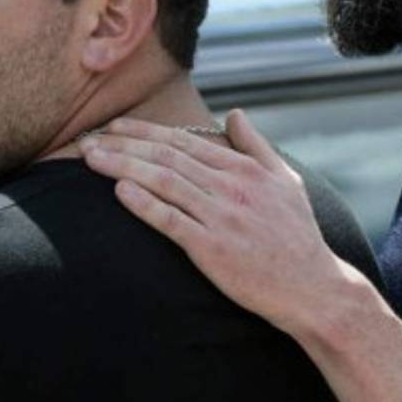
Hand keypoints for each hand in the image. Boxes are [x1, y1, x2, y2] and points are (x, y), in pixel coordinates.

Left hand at [78, 110, 354, 333]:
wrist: (312, 288)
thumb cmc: (298, 236)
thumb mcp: (286, 180)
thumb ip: (257, 146)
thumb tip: (235, 114)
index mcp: (244, 168)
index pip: (185, 141)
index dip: (146, 131)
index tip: (115, 126)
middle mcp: (231, 186)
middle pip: (166, 156)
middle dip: (124, 144)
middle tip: (88, 140)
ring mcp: (221, 217)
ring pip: (163, 182)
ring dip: (123, 167)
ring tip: (91, 159)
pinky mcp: (213, 249)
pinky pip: (172, 220)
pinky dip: (144, 203)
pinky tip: (120, 191)